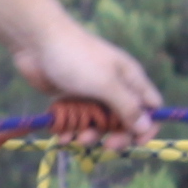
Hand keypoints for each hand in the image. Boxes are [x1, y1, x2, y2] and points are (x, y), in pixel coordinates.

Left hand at [15, 19, 157, 147]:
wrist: (37, 42)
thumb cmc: (77, 58)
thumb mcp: (106, 84)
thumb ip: (127, 107)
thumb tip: (146, 127)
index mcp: (130, 79)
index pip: (151, 107)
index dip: (148, 125)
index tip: (138, 142)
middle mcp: (114, 87)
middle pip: (124, 121)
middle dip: (116, 136)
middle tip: (106, 146)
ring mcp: (92, 93)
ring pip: (98, 124)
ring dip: (89, 135)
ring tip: (77, 137)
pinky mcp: (71, 98)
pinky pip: (76, 121)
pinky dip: (70, 130)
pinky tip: (62, 136)